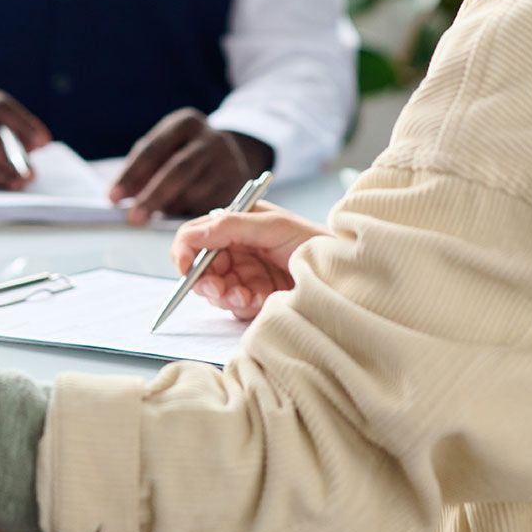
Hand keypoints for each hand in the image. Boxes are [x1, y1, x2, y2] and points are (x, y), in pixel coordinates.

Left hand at [110, 109, 273, 224]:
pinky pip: (209, 205)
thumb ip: (142, 168)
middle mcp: (211, 138)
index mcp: (186, 122)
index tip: (113, 197)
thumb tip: (118, 197)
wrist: (230, 154)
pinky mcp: (236, 184)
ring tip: (152, 218)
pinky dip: (189, 214)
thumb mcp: (165, 149)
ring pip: (194, 190)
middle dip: (152, 196)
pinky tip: (177, 219)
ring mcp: (227, 161)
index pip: (153, 149)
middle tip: (133, 217)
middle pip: (177, 170)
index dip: (131, 174)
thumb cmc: (184, 154)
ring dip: (169, 208)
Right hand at [168, 202, 329, 321]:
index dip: (185, 252)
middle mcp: (236, 249)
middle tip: (224, 291)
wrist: (346, 274)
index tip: (186, 269)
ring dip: (228, 296)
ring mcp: (245, 274)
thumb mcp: (275, 227)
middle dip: (209, 282)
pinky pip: (234, 306)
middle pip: (200, 268)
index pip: (196, 236)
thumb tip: (193, 233)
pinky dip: (244, 306)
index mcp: (237, 224)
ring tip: (252, 297)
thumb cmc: (317, 242)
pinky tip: (263, 300)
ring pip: (215, 291)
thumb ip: (232, 226)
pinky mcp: (255, 297)